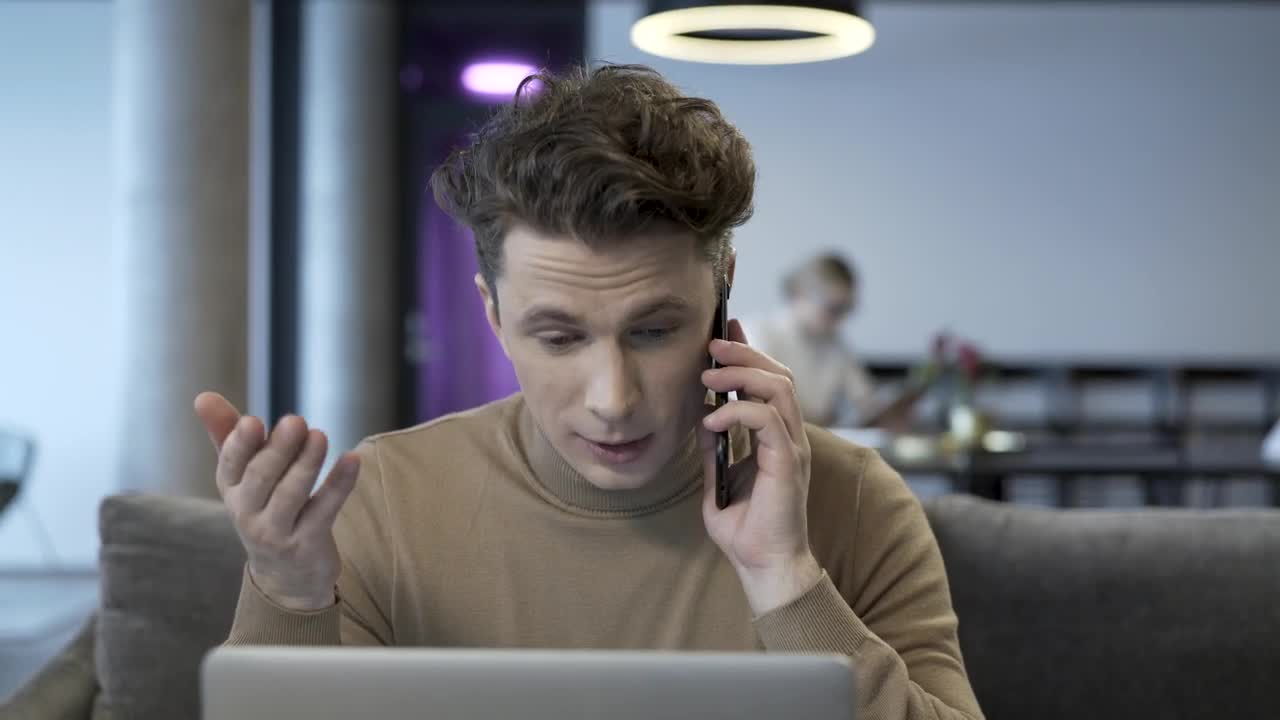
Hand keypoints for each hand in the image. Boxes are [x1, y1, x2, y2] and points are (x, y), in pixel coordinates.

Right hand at [194, 392, 358, 610]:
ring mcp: (277, 532)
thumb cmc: (264, 507)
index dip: (239, 445)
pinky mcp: (308, 544)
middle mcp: (248, 513)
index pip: (230, 465)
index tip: (252, 422)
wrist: (287, 575)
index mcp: (232, 490)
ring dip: (307, 464)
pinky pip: (324, 511)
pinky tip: (352, 459)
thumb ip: (227, 434)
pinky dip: (339, 484)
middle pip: (261, 479)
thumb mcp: (243, 474)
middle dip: (278, 450)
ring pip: (291, 495)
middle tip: (296, 421)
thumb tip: (202, 396)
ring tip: (320, 435)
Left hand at [700, 320, 823, 615]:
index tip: (725, 331)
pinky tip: (712, 417)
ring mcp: (793, 447)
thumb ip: (715, 447)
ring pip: (778, 387)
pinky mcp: (788, 462)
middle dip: (745, 351)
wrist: (766, 566)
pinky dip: (736, 410)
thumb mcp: (719, 479)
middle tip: (712, 343)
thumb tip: (703, 415)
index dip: (750, 351)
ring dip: (741, 373)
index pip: (771, 380)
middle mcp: (791, 436)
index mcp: (778, 437)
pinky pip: (766, 419)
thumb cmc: (746, 531)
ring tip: (708, 373)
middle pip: (778, 374)